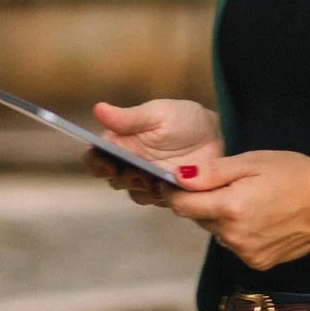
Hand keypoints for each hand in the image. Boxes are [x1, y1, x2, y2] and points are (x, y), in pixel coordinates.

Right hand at [81, 98, 222, 209]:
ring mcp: (147, 181)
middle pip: (112, 179)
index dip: (95, 163)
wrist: (214, 134)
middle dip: (123, 177)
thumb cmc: (182, 118)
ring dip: (143, 187)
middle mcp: (129, 164)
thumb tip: (98, 109)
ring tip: (160, 178)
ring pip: (134, 192)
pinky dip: (162, 195)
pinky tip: (173, 184)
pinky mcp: (165, 193)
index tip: (108, 165)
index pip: (95, 157)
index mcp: (120, 142)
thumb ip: (129, 117)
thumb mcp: (157, 113)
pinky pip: (156, 201)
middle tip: (139, 171)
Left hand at [165, 150, 309, 270]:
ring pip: (217, 233)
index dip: (176, 192)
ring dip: (223, 219)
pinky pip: (235, 245)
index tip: (180, 182)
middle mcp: (233, 236)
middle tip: (231, 186)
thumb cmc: (294, 175)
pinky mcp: (258, 263)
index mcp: (229, 208)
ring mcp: (246, 253)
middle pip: (199, 219)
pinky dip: (240, 233)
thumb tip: (178, 177)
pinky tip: (262, 219)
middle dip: (205, 203)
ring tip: (252, 201)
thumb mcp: (252, 162)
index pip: (181, 206)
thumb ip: (212, 173)